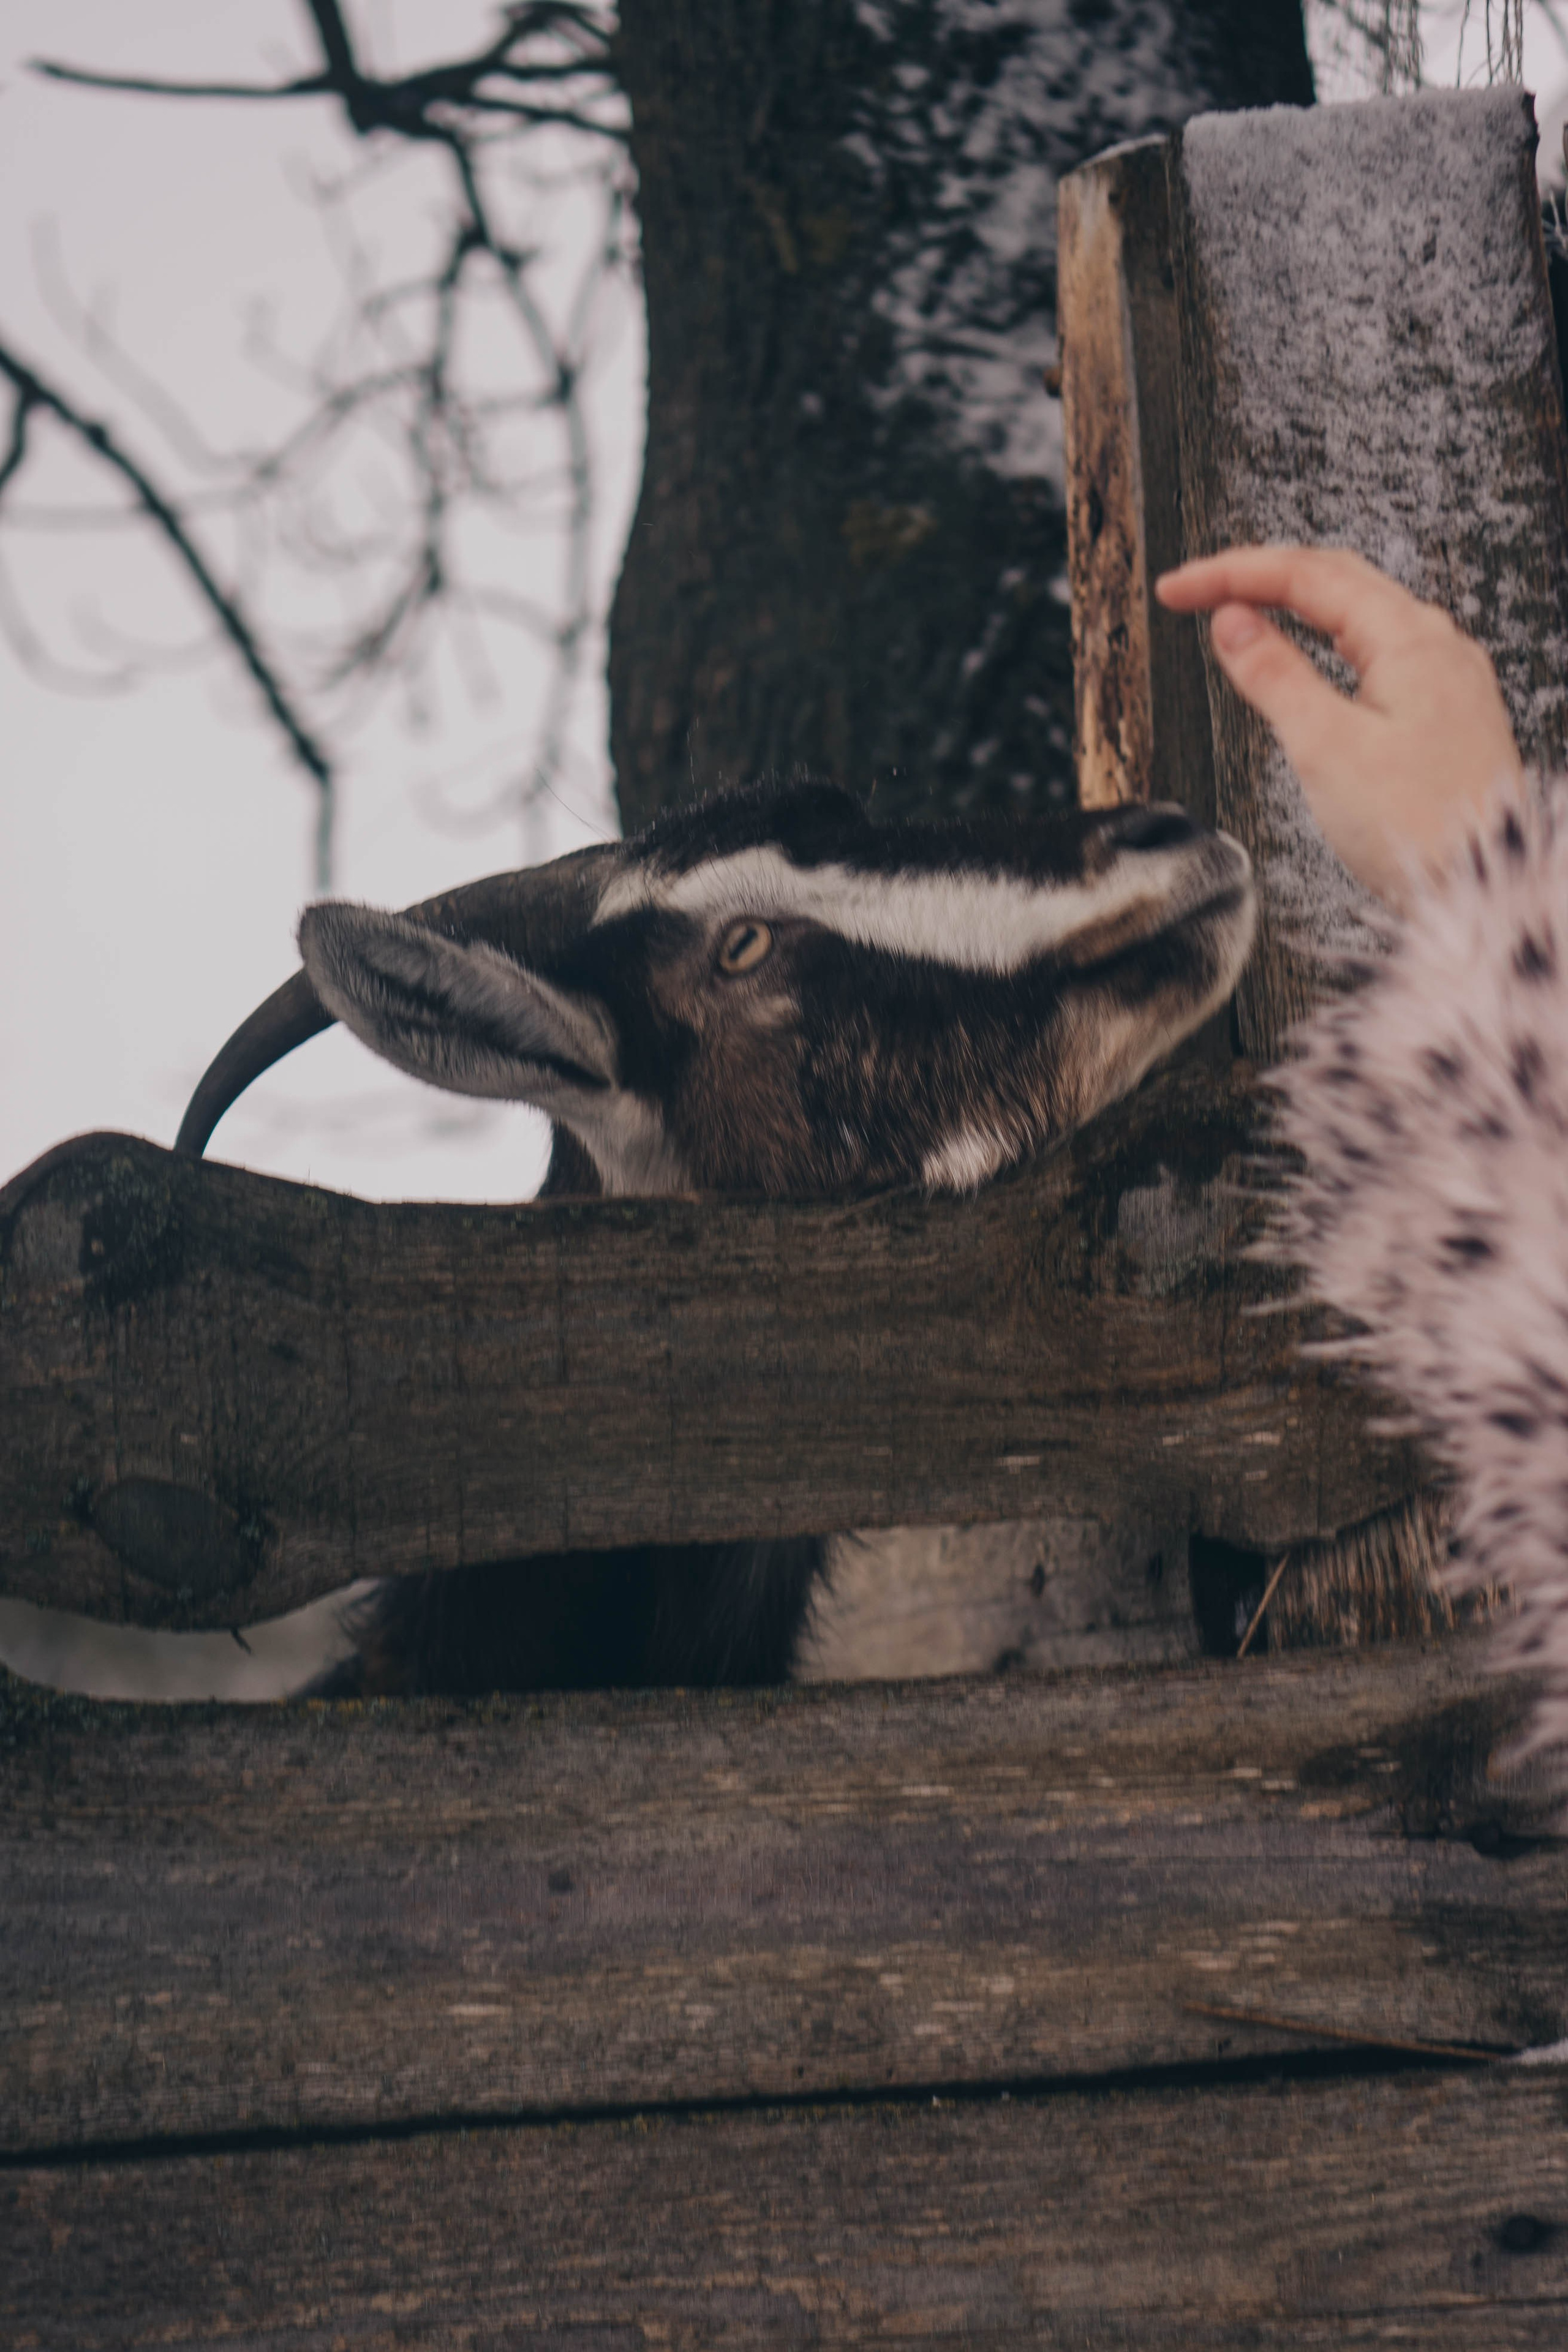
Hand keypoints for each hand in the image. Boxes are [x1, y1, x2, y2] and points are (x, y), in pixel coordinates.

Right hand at [1154, 545, 1525, 906]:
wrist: (1479, 888)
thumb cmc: (1417, 827)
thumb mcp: (1326, 747)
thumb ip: (1274, 675)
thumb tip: (1231, 623)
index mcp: (1410, 639)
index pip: (1305, 577)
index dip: (1231, 574)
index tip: (1177, 590)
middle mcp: (1436, 645)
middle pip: (1335, 580)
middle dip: (1261, 576)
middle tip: (1198, 589)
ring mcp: (1445, 677)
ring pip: (1359, 613)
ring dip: (1296, 603)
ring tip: (1242, 608)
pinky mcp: (1444, 712)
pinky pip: (1378, 652)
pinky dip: (1329, 640)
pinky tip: (1311, 655)